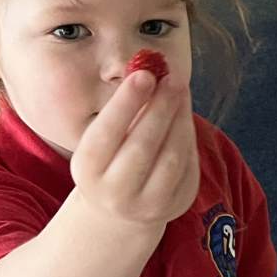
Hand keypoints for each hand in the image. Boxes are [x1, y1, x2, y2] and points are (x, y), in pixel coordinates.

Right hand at [69, 67, 198, 227]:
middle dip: (160, 107)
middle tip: (172, 78)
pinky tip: (183, 114)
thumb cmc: (110, 158)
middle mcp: (114, 193)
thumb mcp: (104, 138)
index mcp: (87, 170)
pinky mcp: (176, 205)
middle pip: (142, 146)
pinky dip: (188, 136)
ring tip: (180, 90)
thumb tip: (152, 69)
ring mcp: (147, 205)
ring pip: (171, 157)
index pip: (106, 134)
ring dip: (179, 119)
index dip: (126, 103)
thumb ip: (123, 109)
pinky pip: (188, 165)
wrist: (120, 207)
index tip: (144, 73)